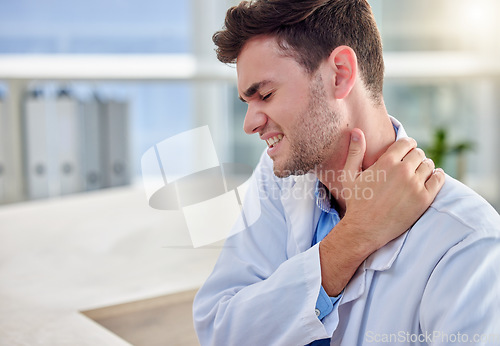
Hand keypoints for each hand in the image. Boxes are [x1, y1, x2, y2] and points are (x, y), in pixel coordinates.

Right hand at [319, 128, 444, 295]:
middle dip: (415, 157)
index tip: (406, 151)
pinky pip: (438, 179)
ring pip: (429, 165)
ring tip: (418, 173)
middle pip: (419, 153)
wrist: (365, 229)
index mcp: (386, 162)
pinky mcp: (424, 198)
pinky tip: (430, 179)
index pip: (407, 143)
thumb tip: (357, 131)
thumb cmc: (356, 202)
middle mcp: (403, 171)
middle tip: (410, 165)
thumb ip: (355, 152)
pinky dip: (437, 176)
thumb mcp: (350, 176)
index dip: (407, 146)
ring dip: (425, 166)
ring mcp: (415, 185)